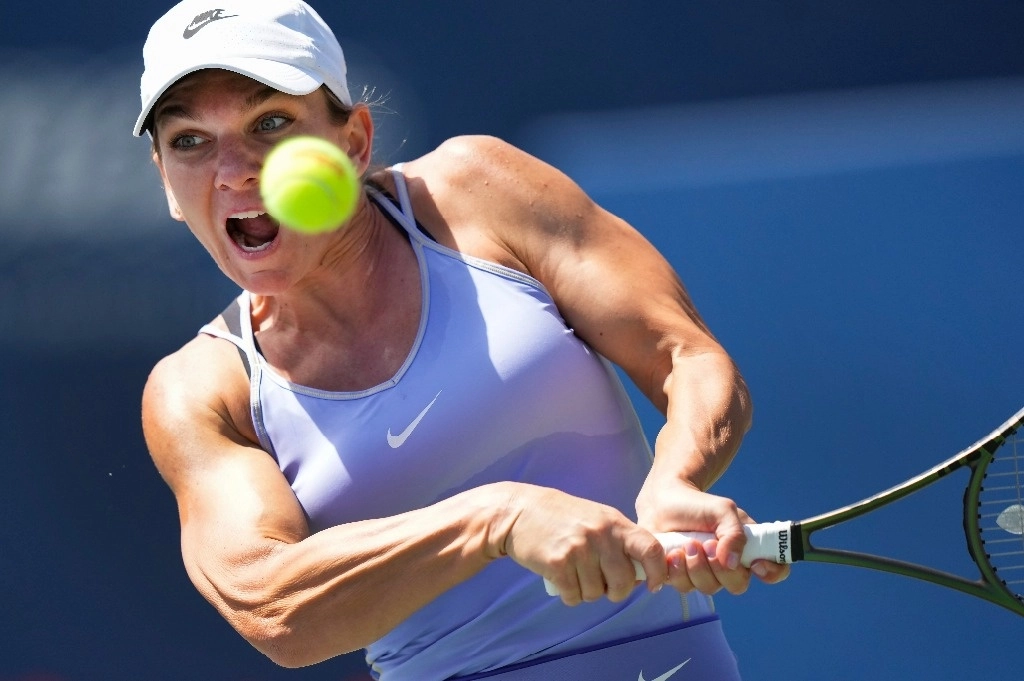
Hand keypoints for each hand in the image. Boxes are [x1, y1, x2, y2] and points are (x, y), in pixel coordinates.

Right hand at [497, 483, 668, 605]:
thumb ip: (621, 540)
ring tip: (575, 573)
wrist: (519, 512)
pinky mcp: (557, 563)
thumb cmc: (562, 517)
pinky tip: (561, 578)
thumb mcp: (597, 518)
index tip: (654, 585)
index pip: (651, 549)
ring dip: (586, 592)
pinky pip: (574, 596)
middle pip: (623, 582)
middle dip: (614, 591)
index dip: (658, 572)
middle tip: (602, 583)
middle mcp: (600, 535)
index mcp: (615, 523)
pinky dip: (569, 595)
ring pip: (596, 593)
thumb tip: (646, 573)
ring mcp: (579, 549)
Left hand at [636, 479, 789, 595]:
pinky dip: (678, 571)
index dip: (772, 573)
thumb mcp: (722, 510)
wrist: (663, 502)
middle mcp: (729, 567)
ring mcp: (705, 575)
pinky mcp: (682, 578)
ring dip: (697, 566)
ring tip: (686, 544)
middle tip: (706, 544)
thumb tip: (733, 562)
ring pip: (709, 588)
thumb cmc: (698, 505)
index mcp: (747, 550)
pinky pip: (685, 587)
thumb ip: (734, 533)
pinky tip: (673, 554)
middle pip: (738, 585)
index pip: (774, 571)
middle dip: (721, 568)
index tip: (757, 564)